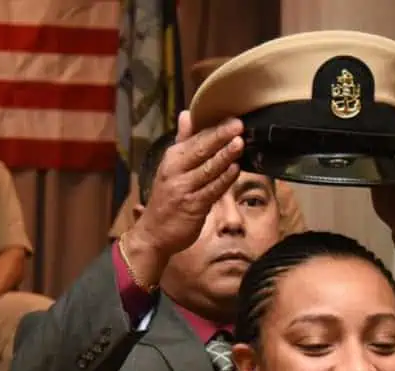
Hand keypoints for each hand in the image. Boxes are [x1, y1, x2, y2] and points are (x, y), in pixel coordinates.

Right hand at [128, 111, 244, 267]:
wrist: (153, 233)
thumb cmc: (167, 198)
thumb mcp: (170, 166)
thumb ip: (183, 141)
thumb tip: (186, 114)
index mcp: (172, 159)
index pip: (195, 139)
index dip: (214, 128)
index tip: (232, 118)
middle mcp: (175, 171)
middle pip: (201, 150)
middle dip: (220, 136)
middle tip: (238, 125)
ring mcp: (184, 189)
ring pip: (208, 169)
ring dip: (225, 156)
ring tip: (240, 143)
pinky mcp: (193, 207)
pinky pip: (212, 190)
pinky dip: (224, 179)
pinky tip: (236, 169)